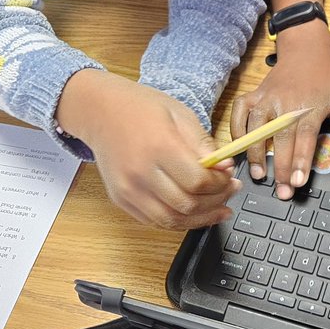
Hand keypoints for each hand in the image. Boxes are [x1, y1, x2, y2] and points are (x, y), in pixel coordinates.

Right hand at [57, 69, 239, 228]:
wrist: (99, 111)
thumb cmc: (141, 108)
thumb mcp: (180, 115)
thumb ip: (203, 144)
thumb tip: (226, 167)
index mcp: (159, 147)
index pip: (198, 181)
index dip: (220, 184)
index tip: (230, 177)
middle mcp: (140, 173)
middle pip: (187, 204)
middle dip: (216, 202)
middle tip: (229, 192)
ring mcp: (128, 189)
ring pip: (171, 220)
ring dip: (200, 219)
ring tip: (218, 209)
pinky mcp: (120, 199)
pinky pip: (154, 221)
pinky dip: (178, 220)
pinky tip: (193, 212)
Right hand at [231, 26, 329, 199]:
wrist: (306, 50)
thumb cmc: (325, 78)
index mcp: (310, 107)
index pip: (304, 139)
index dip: (301, 162)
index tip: (298, 182)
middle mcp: (286, 104)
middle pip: (281, 141)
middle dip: (281, 169)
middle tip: (282, 192)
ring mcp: (267, 99)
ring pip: (257, 130)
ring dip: (256, 154)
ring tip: (259, 175)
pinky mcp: (254, 95)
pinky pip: (240, 114)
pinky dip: (237, 131)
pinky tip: (240, 148)